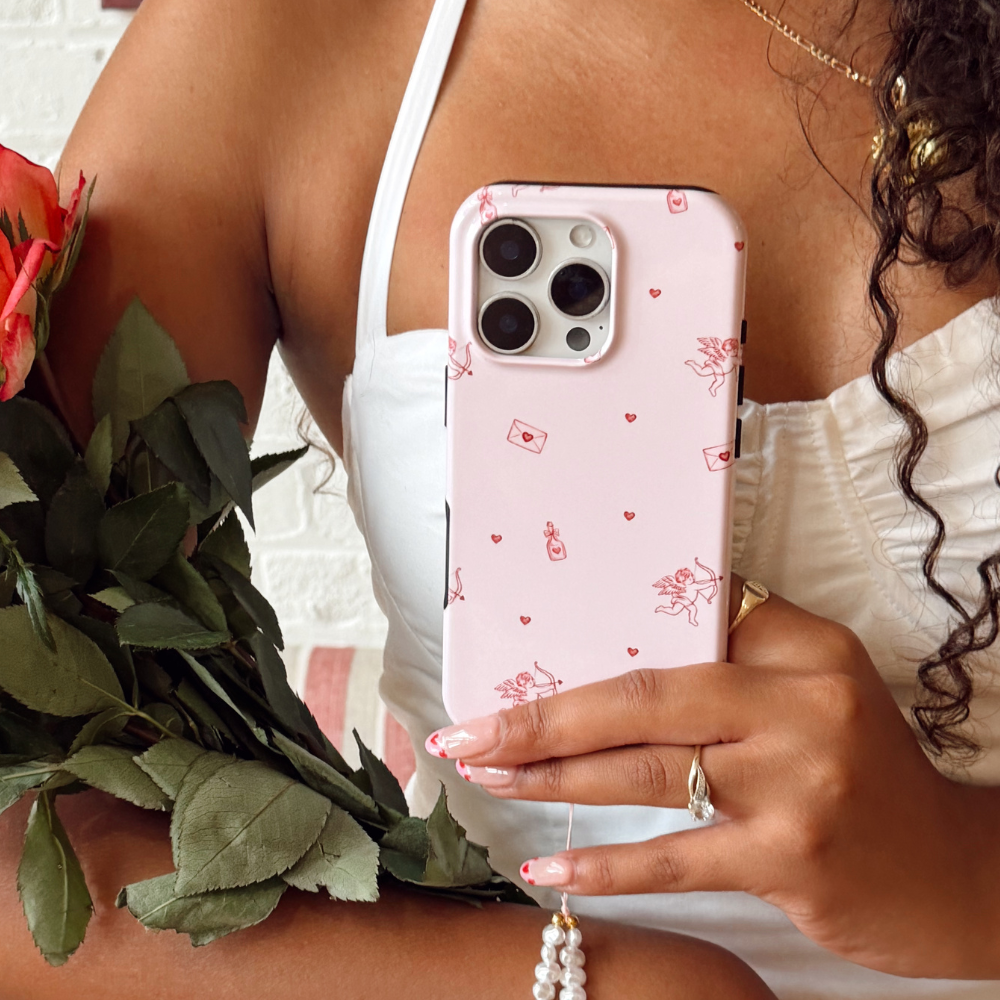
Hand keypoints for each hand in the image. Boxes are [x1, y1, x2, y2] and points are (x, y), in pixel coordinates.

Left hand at [425, 578, 999, 978]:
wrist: (946, 870)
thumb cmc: (860, 772)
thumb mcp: (812, 692)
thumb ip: (732, 661)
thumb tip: (614, 646)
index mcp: (800, 646)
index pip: (677, 621)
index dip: (589, 635)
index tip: (517, 654)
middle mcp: (800, 702)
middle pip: (642, 695)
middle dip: (543, 714)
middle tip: (470, 730)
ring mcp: (795, 781)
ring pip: (644, 770)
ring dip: (553, 775)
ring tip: (487, 774)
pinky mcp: (789, 857)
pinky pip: (674, 856)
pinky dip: (604, 862)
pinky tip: (547, 864)